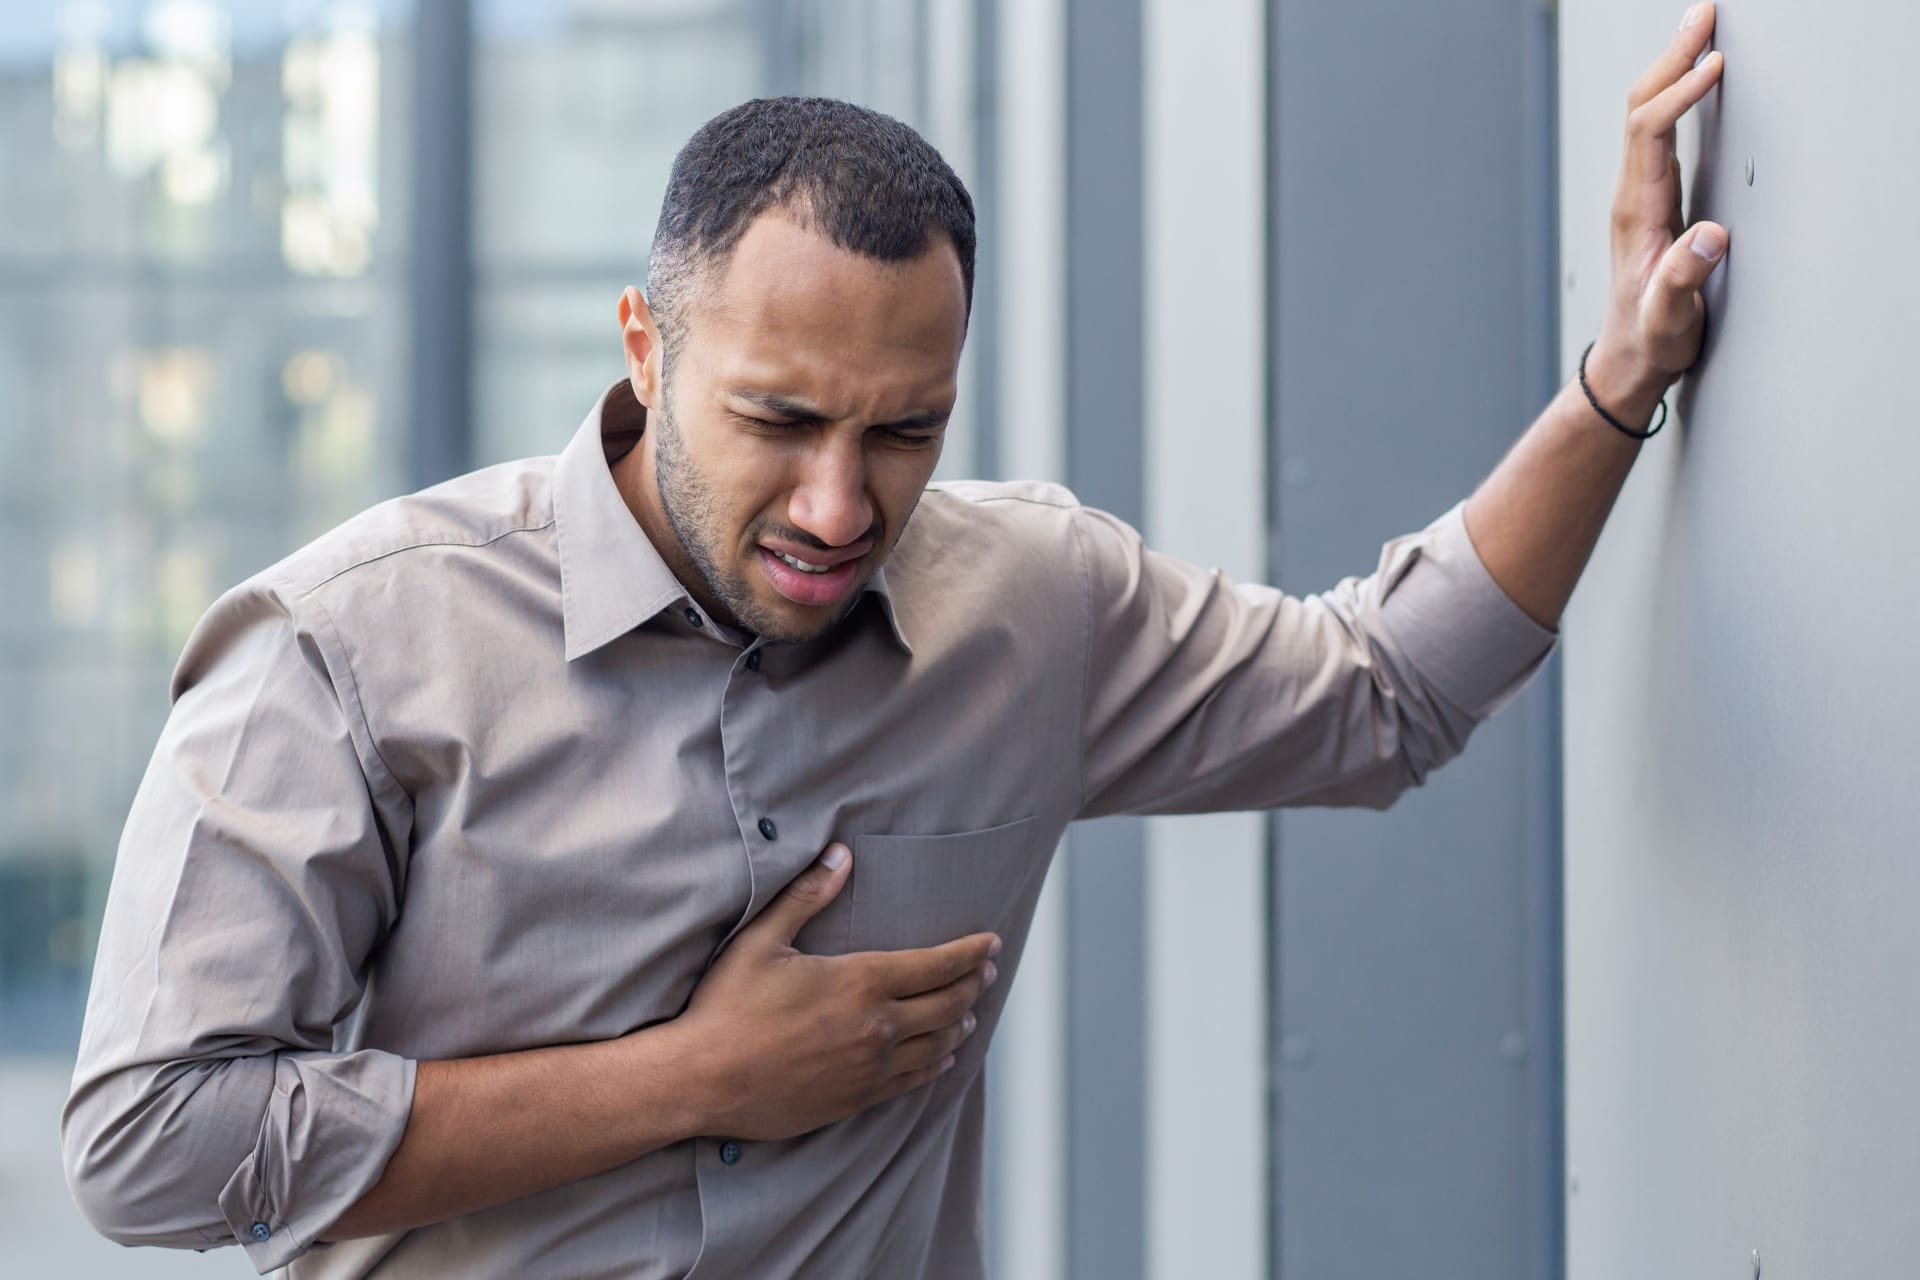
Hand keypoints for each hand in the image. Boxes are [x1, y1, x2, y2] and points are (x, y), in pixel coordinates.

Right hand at [672, 844, 999, 1140]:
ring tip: (971, 1012)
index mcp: (861, 982)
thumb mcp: (762, 940)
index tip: (992, 943)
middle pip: (949, 1004)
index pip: (937, 965)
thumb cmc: (728, 1006)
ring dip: (960, 1024)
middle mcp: (877, 1026)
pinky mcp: (856, 1099)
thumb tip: (840, 853)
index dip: (971, 953)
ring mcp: (870, 1068)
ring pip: (937, 1045)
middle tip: (988, 971)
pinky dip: (936, 1065)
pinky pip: (912, 1082)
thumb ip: (807, 895)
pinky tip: (943, 1059)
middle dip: (974, 984)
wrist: (703, 1080)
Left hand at [1595, 2, 1729, 399]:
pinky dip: (1675, 93)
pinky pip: (1656, 130)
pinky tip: (1691, 77)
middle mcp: (1632, 195)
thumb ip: (1686, 278)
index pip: (1651, 133)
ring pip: (1645, 114)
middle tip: (1704, 13)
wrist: (1629, 358)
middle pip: (1641, 109)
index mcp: (1637, 212)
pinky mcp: (1650, 198)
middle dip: (1672, 58)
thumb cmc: (1651, 338)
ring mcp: (1638, 194)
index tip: (1713, 65)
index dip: (1680, 94)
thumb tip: (1709, 236)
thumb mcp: (1670, 316)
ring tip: (1699, 27)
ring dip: (1671, 67)